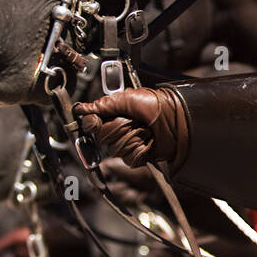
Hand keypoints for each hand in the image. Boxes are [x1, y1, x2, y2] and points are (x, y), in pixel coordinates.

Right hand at [74, 88, 188, 169]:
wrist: (176, 118)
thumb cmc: (155, 104)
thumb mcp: (126, 98)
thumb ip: (102, 105)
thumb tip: (81, 109)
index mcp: (112, 115)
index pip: (91, 125)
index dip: (94, 124)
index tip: (97, 120)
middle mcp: (117, 131)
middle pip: (103, 138)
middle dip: (119, 127)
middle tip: (133, 120)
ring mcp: (127, 145)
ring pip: (116, 149)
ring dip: (132, 137)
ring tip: (144, 129)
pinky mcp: (137, 157)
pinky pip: (129, 158)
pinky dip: (140, 149)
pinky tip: (148, 141)